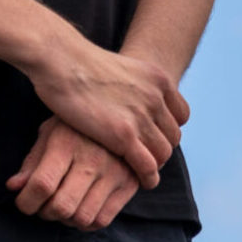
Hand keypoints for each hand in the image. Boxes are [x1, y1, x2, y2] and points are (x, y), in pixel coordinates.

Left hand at [7, 117, 142, 229]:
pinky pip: (101, 220)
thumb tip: (13, 187)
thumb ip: (32, 162)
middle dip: (45, 213)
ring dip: (65, 220)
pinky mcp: (128, 184)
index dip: (26, 202)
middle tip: (43, 205)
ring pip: (82, 218)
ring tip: (62, 205)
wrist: (120, 116)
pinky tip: (80, 208)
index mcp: (66, 142)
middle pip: (62, 207)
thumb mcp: (49, 134)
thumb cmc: (74, 128)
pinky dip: (85, 223)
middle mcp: (92, 158)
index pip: (42, 184)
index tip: (23, 202)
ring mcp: (114, 173)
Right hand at [23, 39, 187, 187]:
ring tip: (142, 172)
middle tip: (144, 157)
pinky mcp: (124, 135)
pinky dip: (148, 177)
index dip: (167, 129)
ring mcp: (142, 116)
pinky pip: (148, 165)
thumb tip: (130, 100)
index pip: (181, 115)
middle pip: (173, 136)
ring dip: (154, 165)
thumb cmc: (78, 64)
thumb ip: (134, 85)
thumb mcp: (121, 68)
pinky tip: (142, 181)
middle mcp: (156, 97)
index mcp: (158, 79)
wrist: (61, 60)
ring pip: (163, 153)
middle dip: (160, 148)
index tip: (153, 137)